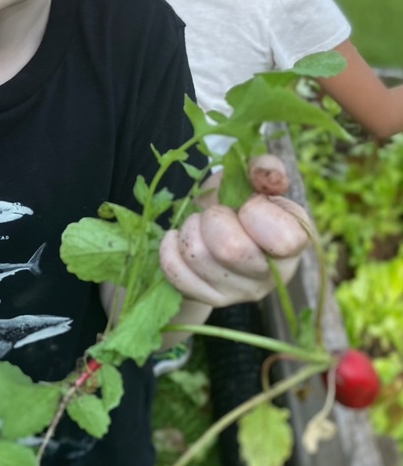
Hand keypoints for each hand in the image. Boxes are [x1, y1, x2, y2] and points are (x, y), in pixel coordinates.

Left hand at [159, 161, 310, 308]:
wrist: (212, 227)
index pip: (285, 239)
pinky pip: (174, 271)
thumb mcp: (251, 176)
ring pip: (197, 257)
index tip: (247, 203)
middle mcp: (273, 275)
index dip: (256, 212)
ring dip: (191, 229)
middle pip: (231, 250)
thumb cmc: (238, 199)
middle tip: (217, 213)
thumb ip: (264, 167)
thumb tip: (267, 177)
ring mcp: (241, 292)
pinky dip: (170, 247)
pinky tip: (180, 239)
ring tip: (199, 223)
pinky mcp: (210, 298)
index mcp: (295, 241)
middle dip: (214, 218)